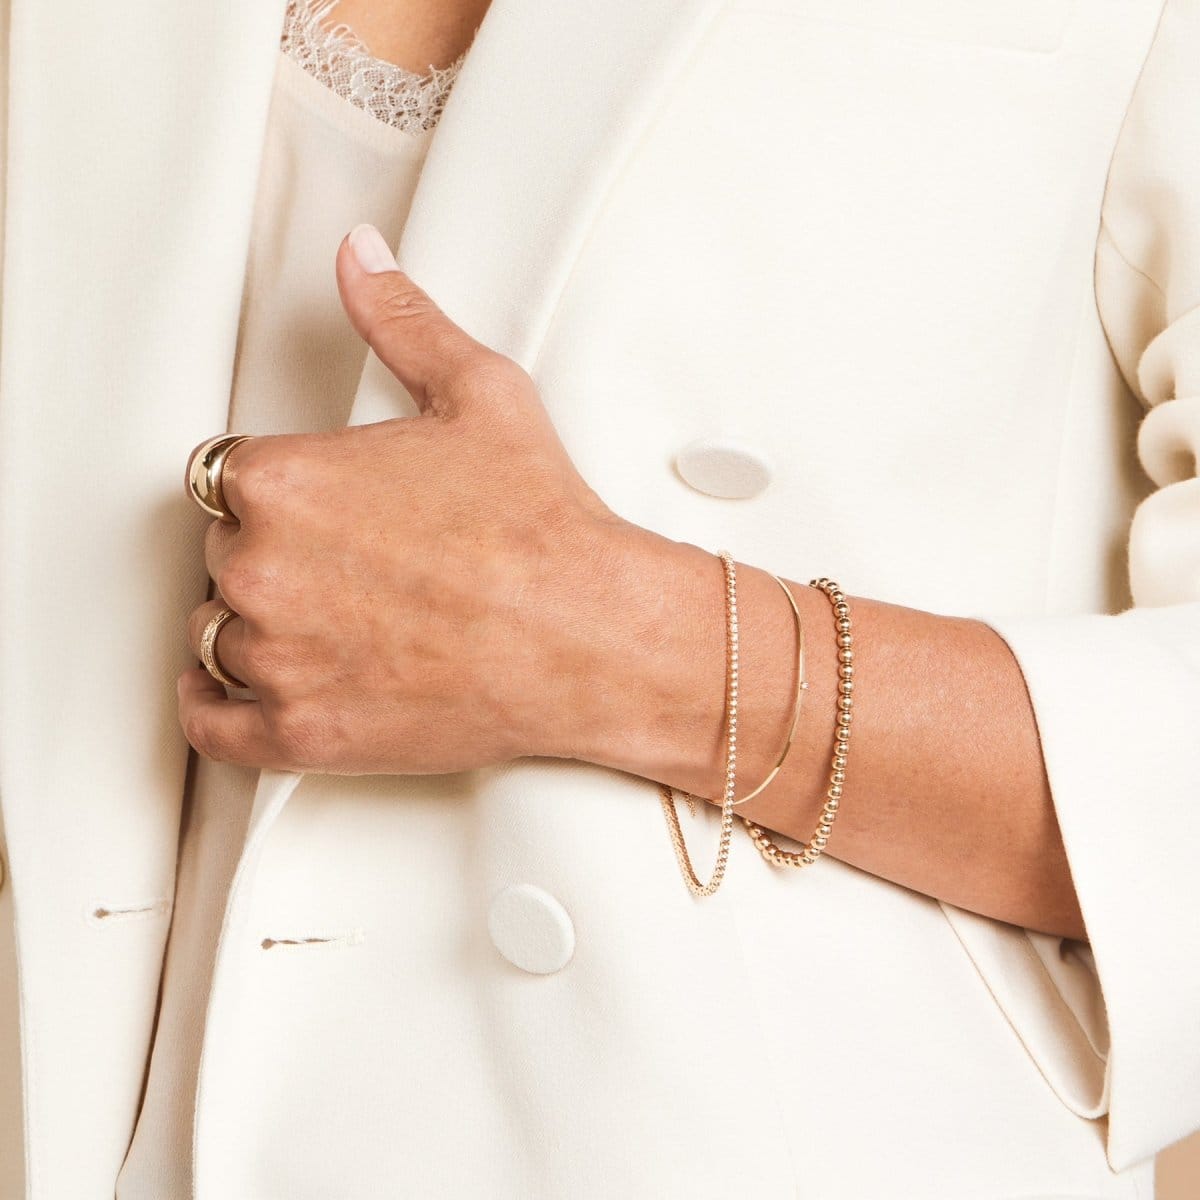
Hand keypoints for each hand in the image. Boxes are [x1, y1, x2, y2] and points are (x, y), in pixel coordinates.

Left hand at [178, 223, 647, 774]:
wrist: (587, 637)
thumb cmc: (539, 530)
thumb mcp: (478, 393)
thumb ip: (401, 320)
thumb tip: (362, 262)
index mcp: (283, 478)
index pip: (225, 477)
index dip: (273, 491)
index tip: (318, 506)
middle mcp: (260, 566)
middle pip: (223, 553)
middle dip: (274, 555)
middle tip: (349, 563)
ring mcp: (276, 656)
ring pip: (219, 632)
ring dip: (257, 625)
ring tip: (332, 620)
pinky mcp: (299, 732)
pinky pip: (212, 725)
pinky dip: (216, 707)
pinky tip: (235, 690)